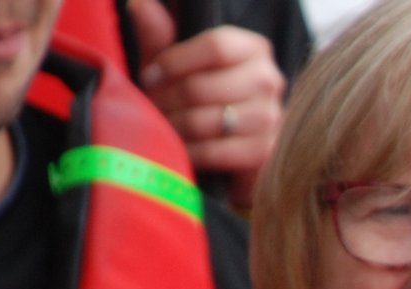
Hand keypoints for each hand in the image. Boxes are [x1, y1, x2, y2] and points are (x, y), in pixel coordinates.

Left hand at [129, 0, 283, 202]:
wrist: (229, 146)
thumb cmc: (199, 96)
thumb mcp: (177, 62)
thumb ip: (160, 35)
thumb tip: (139, 4)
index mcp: (254, 48)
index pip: (216, 46)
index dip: (174, 61)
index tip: (149, 76)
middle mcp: (270, 80)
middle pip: (206, 86)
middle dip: (168, 99)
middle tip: (153, 107)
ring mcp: (272, 118)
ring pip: (209, 120)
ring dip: (177, 125)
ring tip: (164, 126)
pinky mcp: (266, 152)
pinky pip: (217, 150)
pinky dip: (191, 151)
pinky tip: (180, 147)